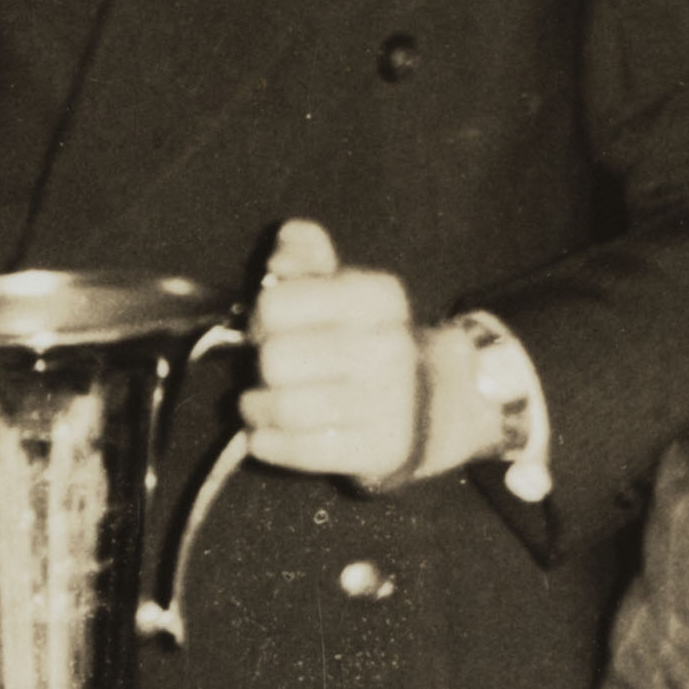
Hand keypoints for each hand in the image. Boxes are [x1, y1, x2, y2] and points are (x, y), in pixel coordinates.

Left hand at [238, 219, 448, 484]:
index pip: (278, 302)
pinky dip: (267, 444)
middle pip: (275, 358)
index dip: (260, 317)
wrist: (433, 407)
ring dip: (256, 409)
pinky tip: (267, 435)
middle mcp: (388, 347)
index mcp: (378, 297)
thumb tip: (286, 239)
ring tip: (260, 405)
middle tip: (271, 371)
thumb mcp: (344, 290)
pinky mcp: (378, 450)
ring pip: (283, 407)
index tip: (268, 328)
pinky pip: (296, 450)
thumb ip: (306, 258)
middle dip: (260, 367)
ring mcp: (387, 403)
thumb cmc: (368, 342)